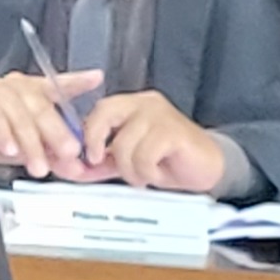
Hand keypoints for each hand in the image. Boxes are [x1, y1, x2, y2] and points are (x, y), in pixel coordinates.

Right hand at [0, 68, 101, 178]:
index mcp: (30, 91)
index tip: (95, 78)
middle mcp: (16, 88)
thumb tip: (76, 169)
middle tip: (70, 152)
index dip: (77, 81)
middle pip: (42, 108)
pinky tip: (12, 151)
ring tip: (40, 166)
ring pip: (21, 117)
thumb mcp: (23, 144)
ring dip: (32, 144)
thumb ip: (49, 153)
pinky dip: (4, 136)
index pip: (57, 85)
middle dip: (57, 133)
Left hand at [80, 88, 227, 192]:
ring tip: (144, 175)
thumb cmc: (167, 162)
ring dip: (129, 169)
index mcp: (132, 106)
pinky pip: (144, 156)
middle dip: (95, 141)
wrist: (207, 168)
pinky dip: (146, 172)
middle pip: (105, 113)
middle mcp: (145, 104)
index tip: (88, 159)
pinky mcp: (173, 132)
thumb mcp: (128, 162)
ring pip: (123, 143)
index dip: (88, 134)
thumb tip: (72, 170)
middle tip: (102, 162)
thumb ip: (102, 163)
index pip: (100, 109)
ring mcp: (160, 115)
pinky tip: (158, 174)